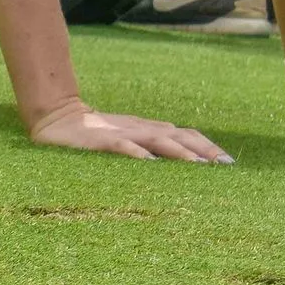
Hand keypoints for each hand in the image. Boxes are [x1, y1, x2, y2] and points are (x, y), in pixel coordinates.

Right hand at [29, 99, 233, 161]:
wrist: (55, 117)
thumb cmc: (93, 134)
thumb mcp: (126, 139)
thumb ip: (149, 147)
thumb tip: (179, 161)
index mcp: (148, 129)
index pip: (186, 134)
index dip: (208, 147)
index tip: (229, 164)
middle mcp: (140, 129)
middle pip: (179, 135)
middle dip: (203, 150)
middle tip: (225, 166)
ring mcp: (120, 134)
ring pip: (157, 140)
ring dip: (179, 152)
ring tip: (199, 166)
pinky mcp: (99, 141)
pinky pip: (122, 147)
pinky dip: (137, 153)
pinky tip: (150, 163)